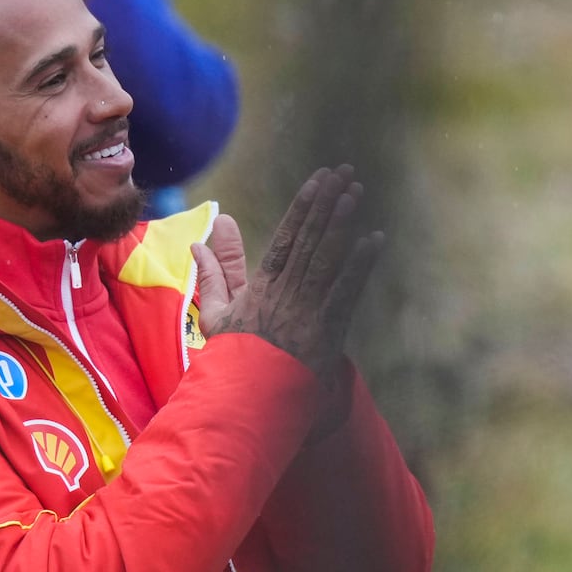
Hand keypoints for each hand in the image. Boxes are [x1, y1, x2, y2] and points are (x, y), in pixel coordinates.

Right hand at [192, 166, 384, 377]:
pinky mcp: (325, 329)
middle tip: (344, 172)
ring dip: (341, 222)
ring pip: (325, 256)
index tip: (318, 181)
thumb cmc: (233, 358)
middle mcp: (285, 291)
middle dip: (328, 202)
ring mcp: (306, 309)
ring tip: (355, 193)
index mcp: (262, 285)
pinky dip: (360, 265)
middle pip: (310, 238)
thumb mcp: (215, 314)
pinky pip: (345, 290)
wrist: (245, 400)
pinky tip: (374, 239)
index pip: (286, 237)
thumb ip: (211, 275)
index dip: (303, 206)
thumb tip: (198, 242)